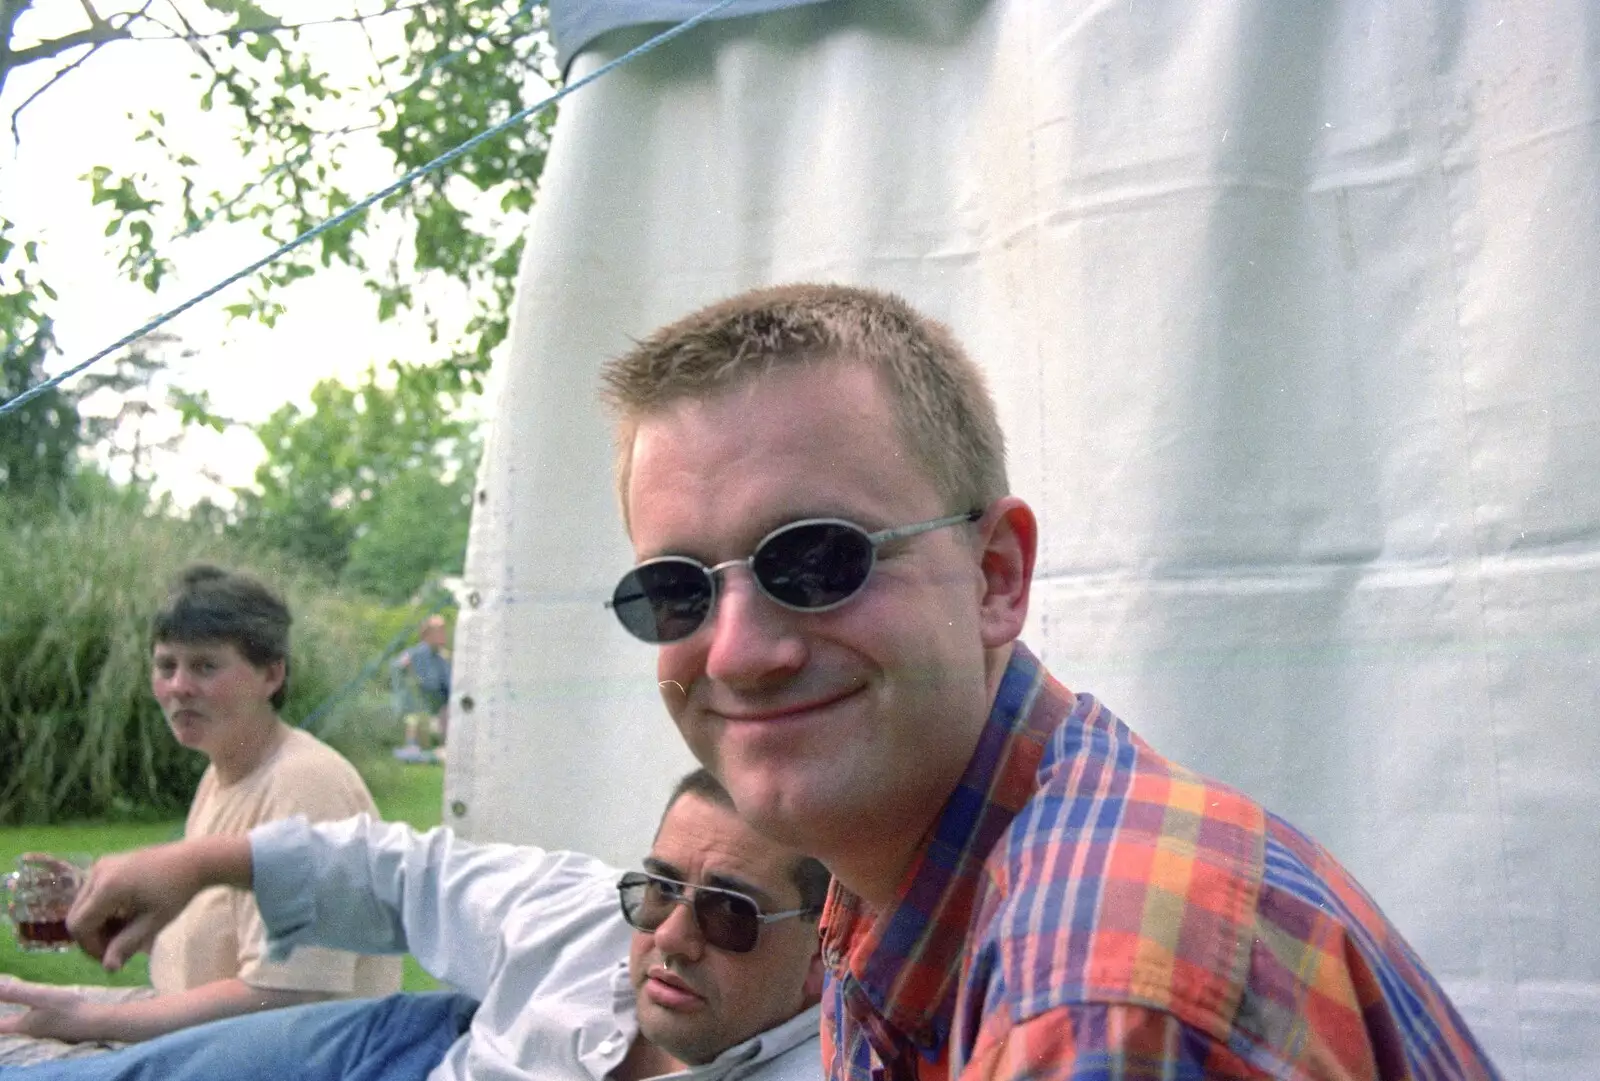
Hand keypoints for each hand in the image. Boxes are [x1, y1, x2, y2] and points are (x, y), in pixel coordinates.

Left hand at [0, 979, 105, 1043]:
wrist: (97, 1022)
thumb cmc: (68, 1009)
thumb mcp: (41, 996)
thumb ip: (16, 992)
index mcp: (24, 1025)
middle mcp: (32, 1032)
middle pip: (12, 1026)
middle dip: (4, 1018)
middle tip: (4, 1001)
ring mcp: (47, 1031)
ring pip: (28, 1024)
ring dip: (21, 1015)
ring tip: (24, 1002)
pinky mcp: (60, 1028)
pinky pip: (42, 1021)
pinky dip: (37, 1014)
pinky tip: (47, 1007)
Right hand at [69, 843, 207, 970]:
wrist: (193, 861)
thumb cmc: (177, 892)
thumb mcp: (153, 923)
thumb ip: (127, 945)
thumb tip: (108, 969)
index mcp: (107, 886)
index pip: (79, 925)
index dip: (91, 946)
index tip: (113, 955)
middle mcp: (97, 872)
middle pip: (76, 916)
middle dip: (92, 937)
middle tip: (118, 946)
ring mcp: (100, 865)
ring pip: (81, 907)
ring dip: (97, 924)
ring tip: (125, 931)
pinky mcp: (105, 864)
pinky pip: (90, 895)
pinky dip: (101, 910)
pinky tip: (123, 915)